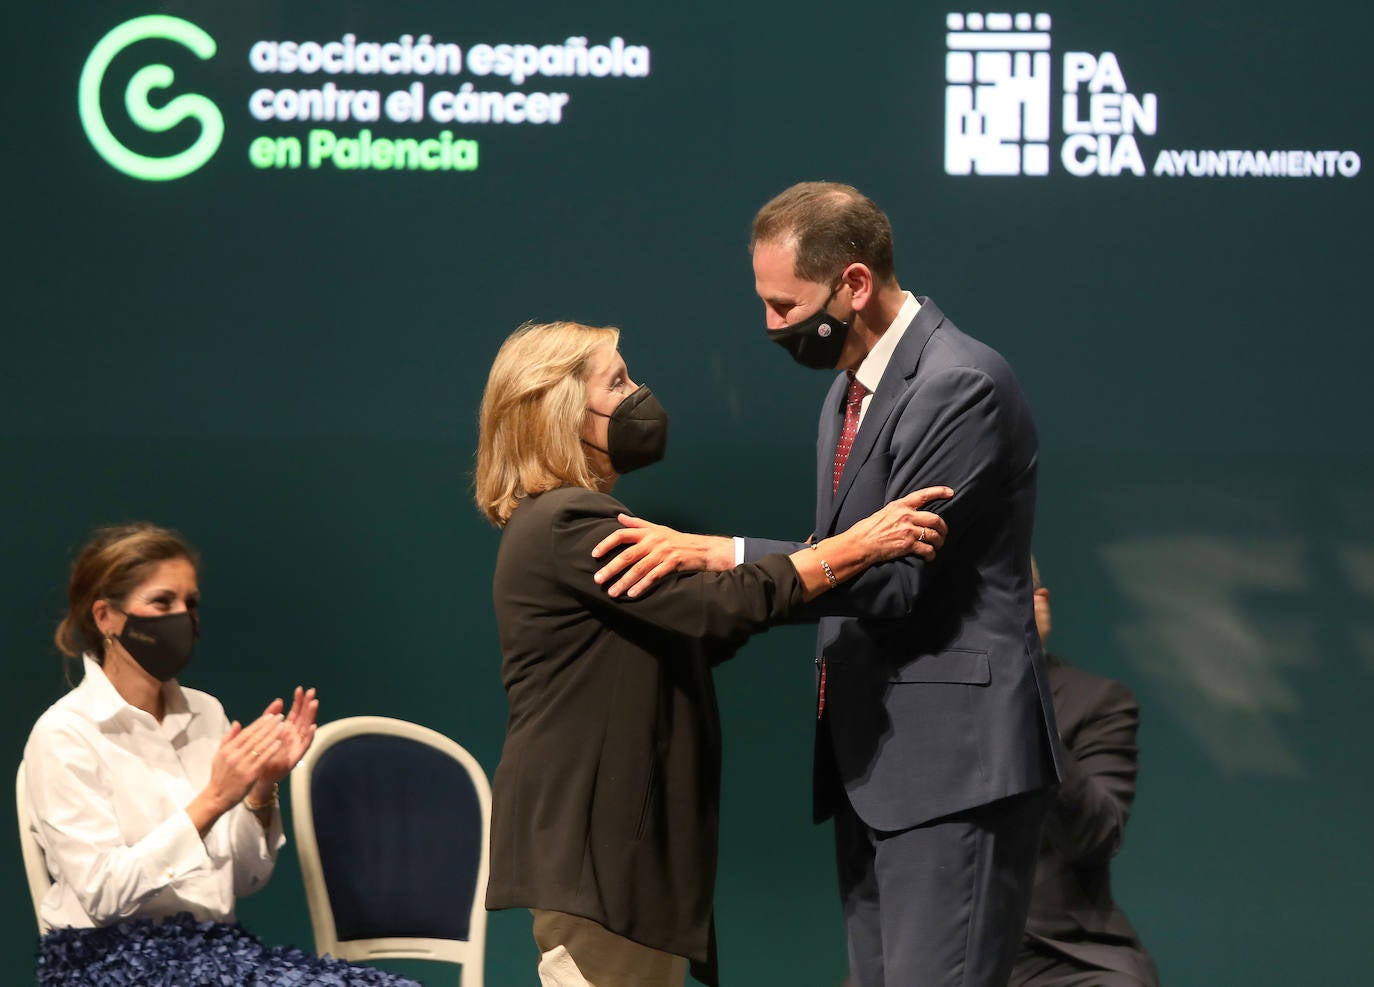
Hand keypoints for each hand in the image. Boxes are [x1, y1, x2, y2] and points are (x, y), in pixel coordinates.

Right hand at [205, 711, 285, 814]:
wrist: (217, 797)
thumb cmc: (219, 776)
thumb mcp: (219, 755)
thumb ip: (228, 738)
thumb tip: (237, 723)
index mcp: (228, 749)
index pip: (246, 733)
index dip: (259, 723)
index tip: (270, 715)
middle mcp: (234, 755)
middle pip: (254, 737)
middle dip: (269, 725)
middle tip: (280, 716)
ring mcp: (242, 765)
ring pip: (260, 746)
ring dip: (272, 735)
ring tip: (282, 726)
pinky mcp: (249, 775)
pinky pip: (262, 760)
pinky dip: (271, 750)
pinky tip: (279, 743)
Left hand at [254, 687, 318, 787]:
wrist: (257, 776)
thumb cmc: (261, 754)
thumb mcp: (263, 732)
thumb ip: (269, 716)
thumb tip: (279, 700)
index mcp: (286, 729)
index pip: (295, 712)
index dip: (298, 701)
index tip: (300, 689)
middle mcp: (293, 736)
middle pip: (303, 717)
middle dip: (307, 704)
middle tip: (312, 691)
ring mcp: (296, 745)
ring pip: (306, 728)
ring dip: (311, 716)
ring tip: (314, 703)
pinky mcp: (295, 757)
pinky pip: (304, 745)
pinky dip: (309, 736)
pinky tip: (312, 727)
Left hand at [591, 514, 733, 597]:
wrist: (701, 548)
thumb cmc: (676, 539)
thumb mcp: (657, 528)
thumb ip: (637, 523)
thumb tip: (619, 517)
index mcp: (647, 532)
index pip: (622, 535)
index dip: (606, 543)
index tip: (595, 554)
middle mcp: (653, 541)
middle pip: (627, 555)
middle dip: (611, 568)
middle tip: (598, 579)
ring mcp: (663, 552)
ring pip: (638, 569)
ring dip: (623, 581)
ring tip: (612, 592)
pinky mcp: (672, 564)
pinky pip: (654, 576)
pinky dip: (642, 585)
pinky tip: (632, 594)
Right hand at [846, 485, 953, 563]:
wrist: (861, 543)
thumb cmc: (871, 528)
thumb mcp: (886, 512)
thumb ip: (901, 510)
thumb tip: (914, 512)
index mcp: (901, 505)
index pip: (923, 495)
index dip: (939, 492)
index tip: (950, 492)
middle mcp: (907, 516)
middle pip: (935, 519)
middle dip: (943, 528)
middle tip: (943, 533)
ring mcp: (908, 531)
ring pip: (934, 535)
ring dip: (939, 542)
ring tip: (937, 546)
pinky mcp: (908, 545)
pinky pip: (928, 550)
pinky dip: (931, 554)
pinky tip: (930, 556)